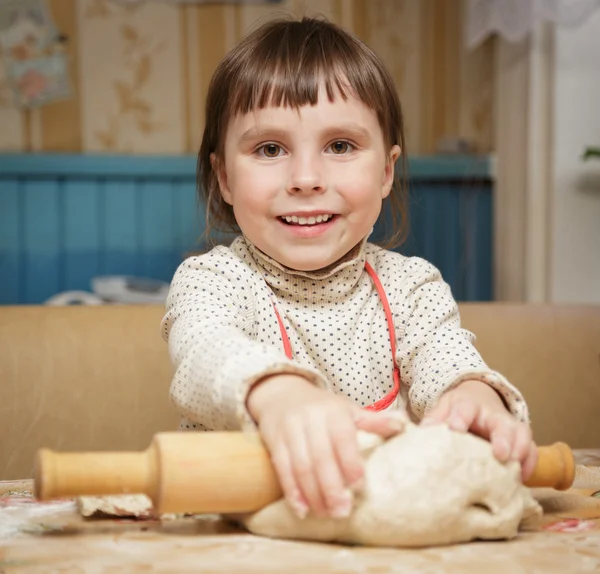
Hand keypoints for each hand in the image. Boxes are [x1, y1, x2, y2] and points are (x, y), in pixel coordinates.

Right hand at [247, 374, 405, 518]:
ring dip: (313, 493)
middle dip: (331, 486)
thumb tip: (403, 424)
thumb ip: (374, 420)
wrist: (282, 394)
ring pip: (301, 465)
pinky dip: (292, 491)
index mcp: (333, 412)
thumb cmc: (322, 407)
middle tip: (343, 511)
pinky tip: (302, 509)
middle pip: (320, 456)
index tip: (359, 487)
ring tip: (325, 514)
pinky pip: (282, 468)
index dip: (350, 462)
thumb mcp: (347, 409)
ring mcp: (291, 431)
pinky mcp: (275, 442)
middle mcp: (311, 419)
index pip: (342, 438)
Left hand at [421, 380, 537, 481]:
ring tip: (514, 470)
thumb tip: (421, 432)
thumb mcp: (443, 408)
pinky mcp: (520, 438)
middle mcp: (492, 414)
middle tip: (500, 454)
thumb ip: (435, 419)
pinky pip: (531, 449)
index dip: (460, 418)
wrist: (478, 398)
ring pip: (521, 433)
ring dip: (520, 451)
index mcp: (468, 405)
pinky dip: (530, 464)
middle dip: (503, 438)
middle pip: (501, 422)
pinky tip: (522, 479)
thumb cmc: (457, 409)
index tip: (455, 430)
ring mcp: (509, 425)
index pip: (464, 408)